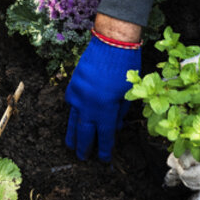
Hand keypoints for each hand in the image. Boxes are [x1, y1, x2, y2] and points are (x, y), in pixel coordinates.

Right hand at [64, 33, 141, 161]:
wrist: (112, 41)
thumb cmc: (126, 65)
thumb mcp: (128, 92)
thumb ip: (120, 112)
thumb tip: (114, 127)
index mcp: (106, 108)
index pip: (104, 135)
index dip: (103, 149)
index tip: (103, 159)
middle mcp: (89, 104)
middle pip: (85, 132)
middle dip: (83, 146)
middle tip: (82, 158)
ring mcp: (79, 94)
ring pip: (73, 120)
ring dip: (72, 134)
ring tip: (70, 146)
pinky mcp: (74, 84)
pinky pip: (71, 102)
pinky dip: (73, 112)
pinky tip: (73, 118)